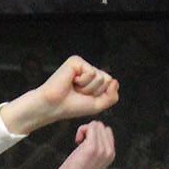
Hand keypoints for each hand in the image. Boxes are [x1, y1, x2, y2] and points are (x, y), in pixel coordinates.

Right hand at [0, 56, 118, 134]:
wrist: (53, 106)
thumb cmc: (71, 107)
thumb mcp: (97, 105)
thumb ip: (112, 97)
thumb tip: (115, 81)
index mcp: (92, 79)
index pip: (110, 83)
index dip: (99, 94)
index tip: (83, 98)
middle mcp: (88, 70)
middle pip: (107, 79)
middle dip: (95, 91)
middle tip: (78, 93)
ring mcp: (82, 65)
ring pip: (100, 77)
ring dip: (88, 88)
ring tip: (74, 89)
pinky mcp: (75, 62)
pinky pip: (91, 72)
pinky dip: (83, 82)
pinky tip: (71, 82)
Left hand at [53, 121, 114, 168]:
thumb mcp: (92, 160)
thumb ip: (98, 148)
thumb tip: (93, 131)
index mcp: (111, 154)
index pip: (107, 131)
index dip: (94, 134)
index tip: (85, 145)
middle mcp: (109, 151)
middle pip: (101, 126)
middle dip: (89, 131)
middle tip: (80, 144)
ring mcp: (102, 148)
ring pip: (96, 124)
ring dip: (85, 130)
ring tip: (79, 142)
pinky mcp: (92, 146)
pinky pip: (90, 126)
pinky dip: (82, 130)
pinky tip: (77, 141)